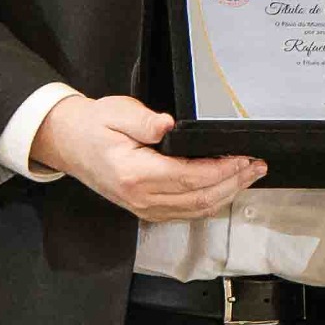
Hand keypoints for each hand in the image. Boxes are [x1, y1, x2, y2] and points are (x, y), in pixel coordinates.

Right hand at [34, 92, 264, 224]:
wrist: (68, 143)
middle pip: (200, 198)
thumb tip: (168, 125)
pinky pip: (186, 213)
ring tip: (249, 176)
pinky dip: (210, 202)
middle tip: (257, 167)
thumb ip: (144, 120)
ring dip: (226, 194)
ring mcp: (144, 208)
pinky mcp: (146, 210)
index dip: (223, 170)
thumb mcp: (115, 112)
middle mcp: (142, 198)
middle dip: (234, 183)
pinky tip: (225, 188)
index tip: (244, 157)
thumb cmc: (92, 125)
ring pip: (196, 210)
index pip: (191, 177)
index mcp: (136, 174)